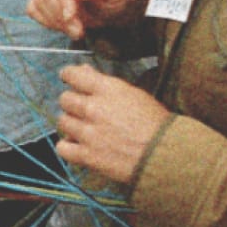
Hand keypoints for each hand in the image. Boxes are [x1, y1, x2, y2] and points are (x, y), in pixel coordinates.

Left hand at [54, 63, 170, 181]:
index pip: (73, 74)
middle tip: (84, 111)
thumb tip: (83, 70)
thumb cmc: (155, 123)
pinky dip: (68, 147)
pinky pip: (62, 147)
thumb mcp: (134, 95)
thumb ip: (105, 84)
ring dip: (71, 125)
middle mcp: (93, 108)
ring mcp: (88, 132)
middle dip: (73, 104)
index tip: (69, 80)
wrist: (164, 154)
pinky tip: (78, 146)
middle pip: (65, 99)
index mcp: (107, 89)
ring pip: (62, 122)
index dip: (69, 76)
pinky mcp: (87, 155)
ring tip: (84, 130)